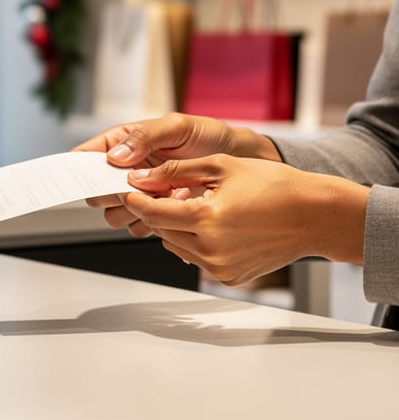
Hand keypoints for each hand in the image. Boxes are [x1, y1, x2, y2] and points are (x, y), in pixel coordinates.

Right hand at [74, 113, 279, 236]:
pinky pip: (136, 226)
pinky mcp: (153, 211)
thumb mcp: (176, 126)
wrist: (239, 161)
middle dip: (109, 194)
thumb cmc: (207, 136)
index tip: (73, 179)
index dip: (74, 169)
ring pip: (113, 214)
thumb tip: (115, 157)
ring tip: (161, 196)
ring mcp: (138, 193)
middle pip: (95, 192)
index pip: (84, 157)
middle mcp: (125, 170)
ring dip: (132, 210)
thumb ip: (144, 139)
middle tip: (135, 187)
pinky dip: (150, 221)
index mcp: (121, 143)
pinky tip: (170, 207)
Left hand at [119, 155, 367, 285]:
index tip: (130, 191)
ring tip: (197, 207)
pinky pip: (197, 259)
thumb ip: (176, 172)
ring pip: (176, 246)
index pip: (154, 213)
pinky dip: (196, 243)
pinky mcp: (230, 278)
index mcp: (207, 219)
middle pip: (162, 230)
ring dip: (176, 227)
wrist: (315, 215)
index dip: (138, 200)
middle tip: (165, 193)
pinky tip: (215, 226)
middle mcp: (211, 249)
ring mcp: (220, 268)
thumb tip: (141, 178)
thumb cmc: (275, 186)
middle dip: (158, 211)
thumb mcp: (221, 166)